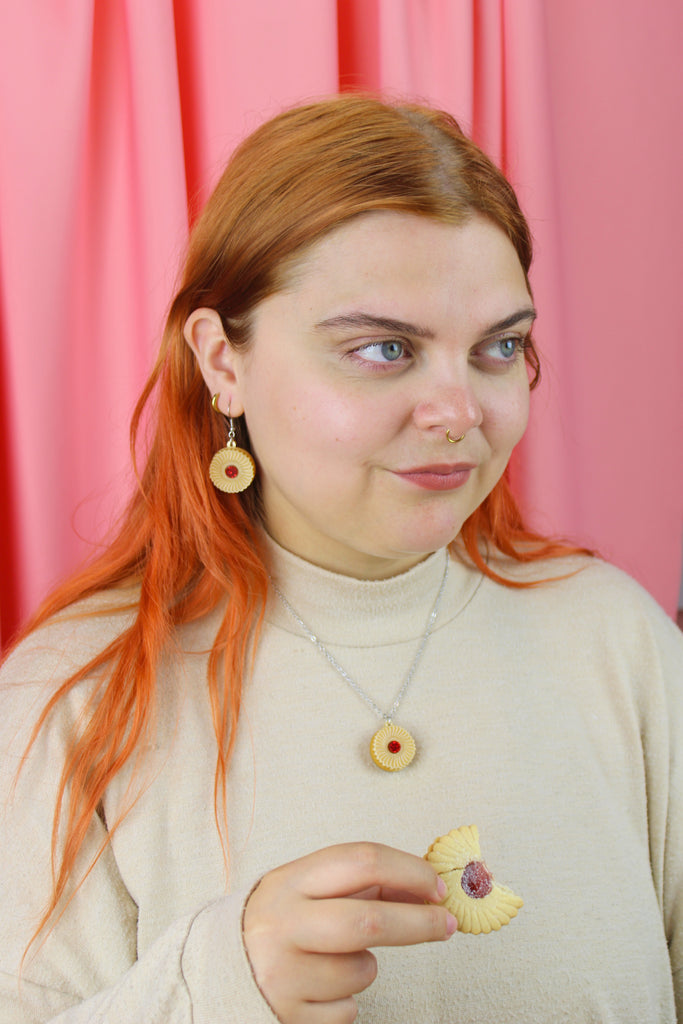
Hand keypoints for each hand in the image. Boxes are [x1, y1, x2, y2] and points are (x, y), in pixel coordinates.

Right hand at [243, 842, 455, 1023]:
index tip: (437, 885)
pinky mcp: (287, 1014)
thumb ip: (360, 884)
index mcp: (291, 881)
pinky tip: (318, 987)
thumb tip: (426, 888)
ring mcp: (282, 972)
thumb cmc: (279, 922)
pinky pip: (348, 1010)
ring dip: (366, 967)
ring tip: (336, 960)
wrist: (217, 971)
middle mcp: (283, 923)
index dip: (409, 871)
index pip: (360, 860)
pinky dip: (346, 1000)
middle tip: (447, 925)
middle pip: (368, 920)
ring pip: (361, 970)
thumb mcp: (308, 889)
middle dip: (418, 923)